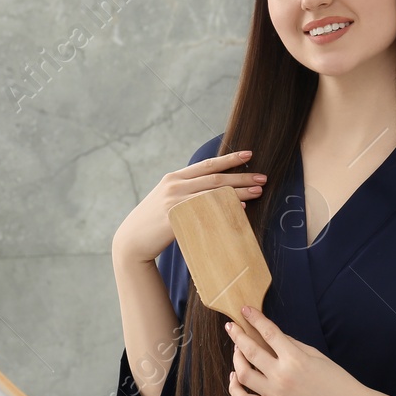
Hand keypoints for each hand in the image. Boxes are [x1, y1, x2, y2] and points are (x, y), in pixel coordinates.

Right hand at [112, 148, 265, 263]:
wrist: (132, 241)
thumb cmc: (155, 222)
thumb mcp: (168, 198)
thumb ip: (187, 191)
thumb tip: (215, 189)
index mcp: (174, 177)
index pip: (207, 165)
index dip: (229, 158)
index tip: (249, 154)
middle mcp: (174, 185)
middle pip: (215, 178)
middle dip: (241, 176)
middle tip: (263, 178)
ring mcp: (174, 200)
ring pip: (214, 192)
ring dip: (239, 191)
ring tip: (258, 191)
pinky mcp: (175, 217)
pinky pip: (205, 210)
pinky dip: (224, 207)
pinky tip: (239, 208)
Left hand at [225, 305, 360, 395]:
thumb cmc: (334, 378)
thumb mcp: (315, 354)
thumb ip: (291, 344)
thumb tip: (271, 336)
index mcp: (295, 359)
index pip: (269, 333)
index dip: (255, 319)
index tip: (245, 310)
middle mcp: (282, 376)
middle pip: (250, 351)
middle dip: (237, 335)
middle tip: (231, 326)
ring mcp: (274, 395)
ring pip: (242, 375)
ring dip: (236, 359)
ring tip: (237, 350)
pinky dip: (234, 387)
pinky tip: (235, 377)